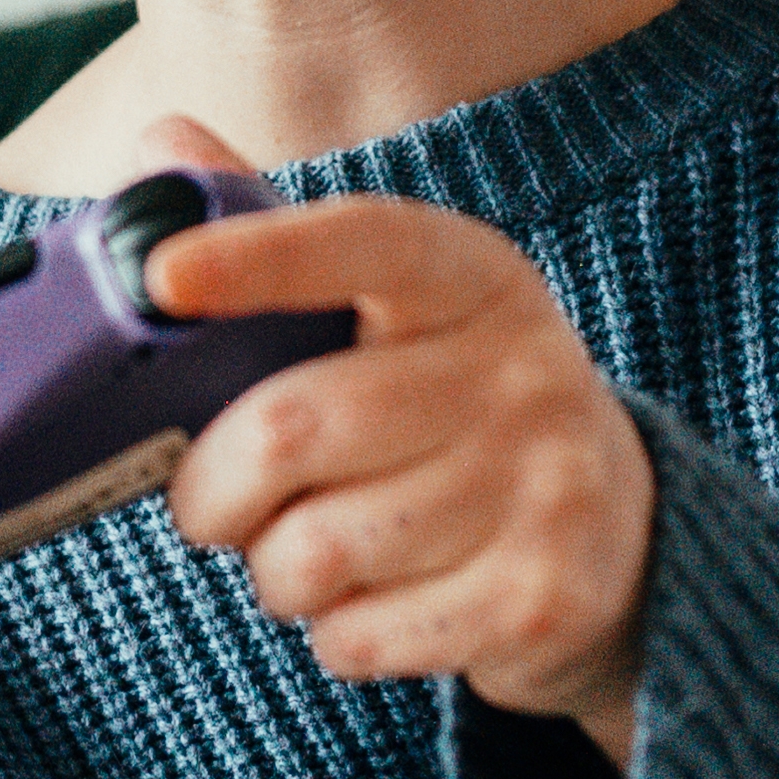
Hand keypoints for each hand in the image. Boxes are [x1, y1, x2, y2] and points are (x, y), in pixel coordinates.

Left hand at [140, 114, 655, 756]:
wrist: (620, 535)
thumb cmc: (453, 409)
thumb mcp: (393, 311)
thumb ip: (277, 236)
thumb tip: (158, 143)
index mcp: (473, 275)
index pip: (359, 241)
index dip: (256, 257)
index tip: (164, 279)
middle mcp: (524, 368)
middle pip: (292, 428)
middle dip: (209, 488)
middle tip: (208, 505)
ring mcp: (547, 487)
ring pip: (316, 549)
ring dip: (273, 573)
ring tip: (303, 556)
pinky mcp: (543, 601)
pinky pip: (362, 635)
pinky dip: (334, 636)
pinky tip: (376, 606)